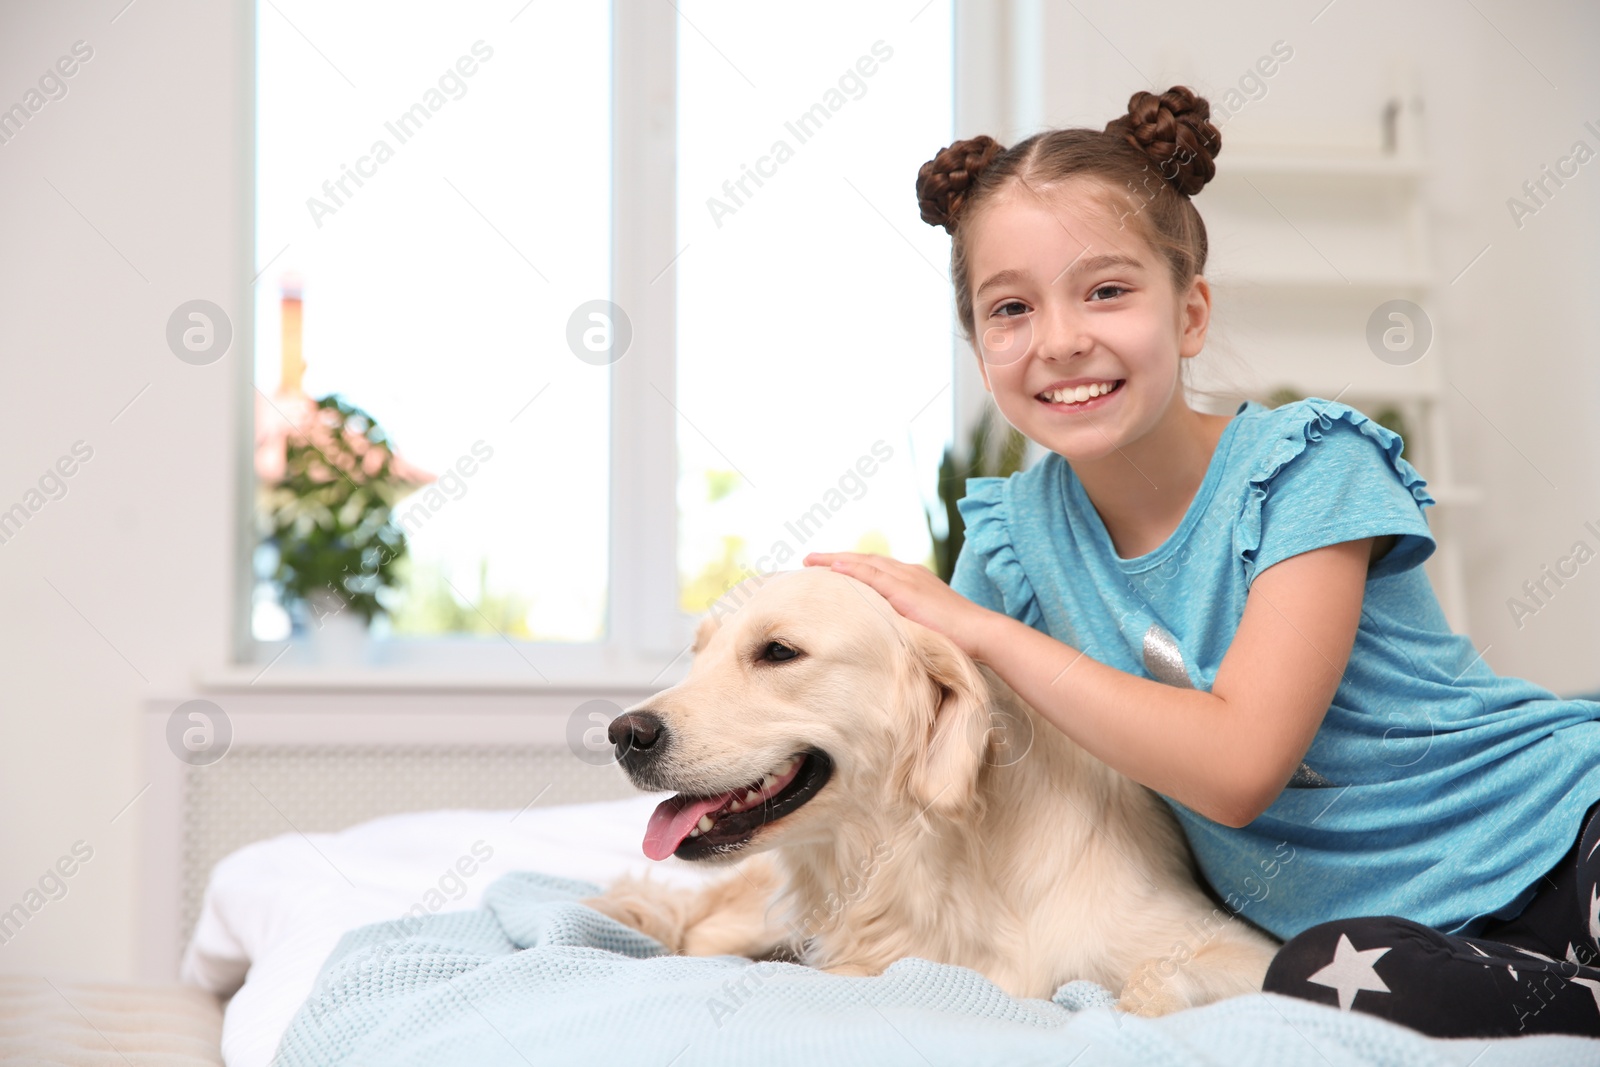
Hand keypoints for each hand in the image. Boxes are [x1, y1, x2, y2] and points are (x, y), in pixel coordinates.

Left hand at [802, 551, 994, 659]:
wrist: (980, 633)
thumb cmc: (958, 636)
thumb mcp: (925, 625)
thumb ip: (906, 623)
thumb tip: (887, 637)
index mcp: (912, 579)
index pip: (874, 567)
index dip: (851, 566)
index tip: (829, 567)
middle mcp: (908, 572)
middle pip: (864, 560)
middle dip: (836, 558)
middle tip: (810, 559)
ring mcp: (907, 579)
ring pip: (863, 563)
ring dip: (835, 559)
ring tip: (811, 560)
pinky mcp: (906, 590)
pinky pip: (872, 575)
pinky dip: (851, 569)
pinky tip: (832, 568)